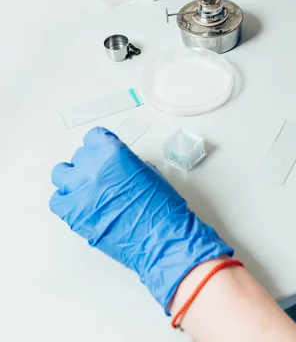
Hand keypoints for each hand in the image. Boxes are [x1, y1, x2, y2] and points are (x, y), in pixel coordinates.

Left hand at [50, 127, 232, 311]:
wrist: (160, 237)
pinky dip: (65, 201)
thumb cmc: (161, 207)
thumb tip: (113, 166)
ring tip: (84, 189)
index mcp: (112, 152)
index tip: (102, 152)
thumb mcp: (146, 172)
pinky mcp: (73, 214)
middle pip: (80, 156)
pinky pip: (57, 201)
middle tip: (99, 176)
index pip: (93, 137)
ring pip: (60, 174)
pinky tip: (78, 205)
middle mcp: (92, 167)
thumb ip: (124, 163)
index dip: (99, 145)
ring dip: (72, 179)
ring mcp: (80, 190)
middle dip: (89, 164)